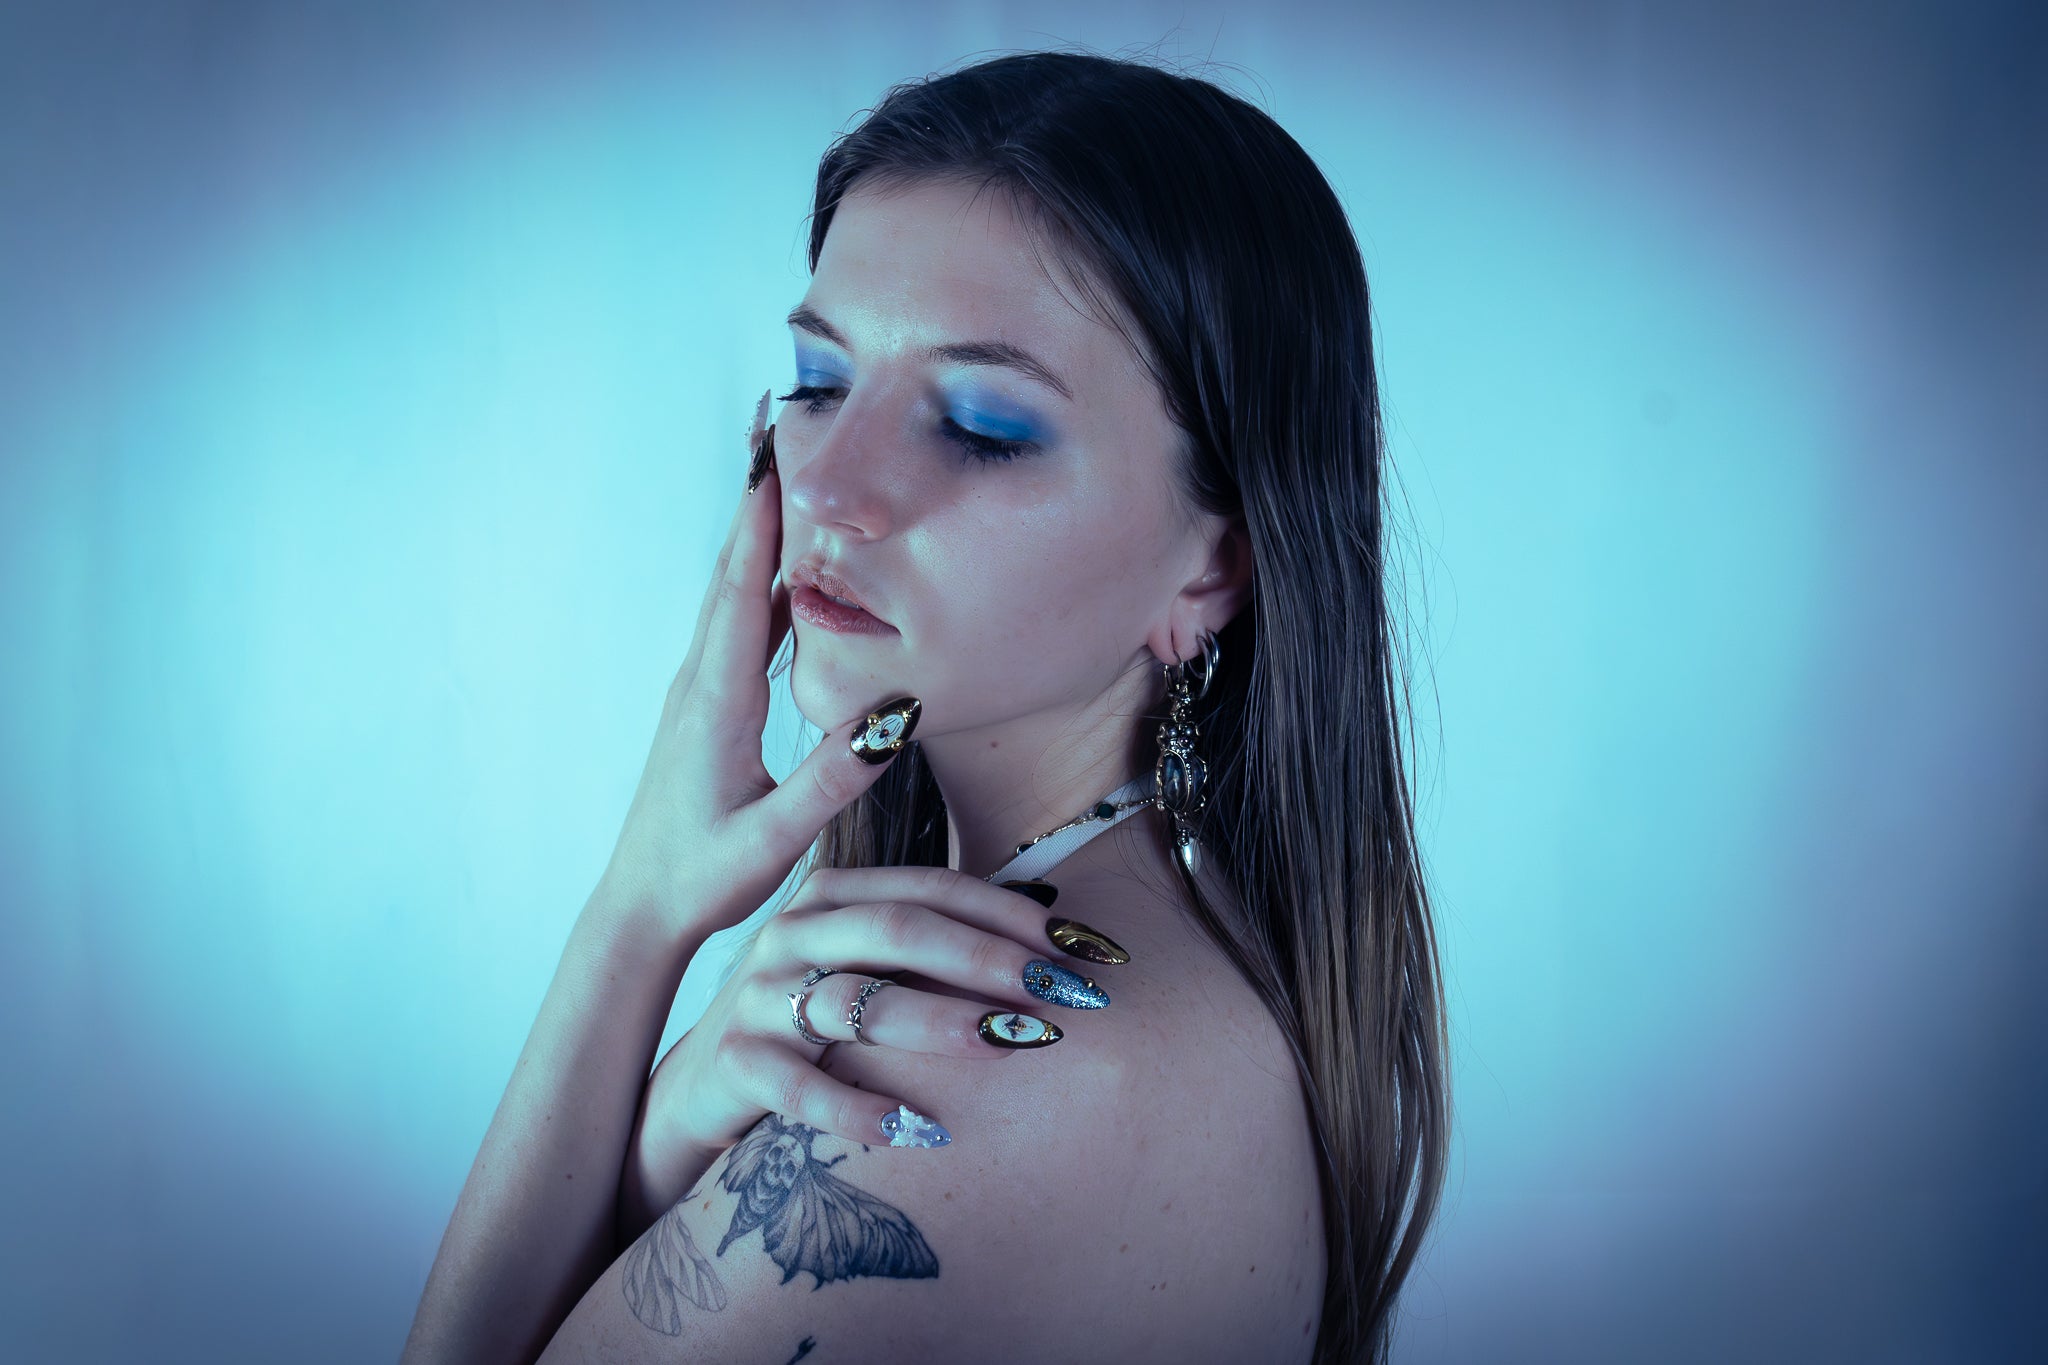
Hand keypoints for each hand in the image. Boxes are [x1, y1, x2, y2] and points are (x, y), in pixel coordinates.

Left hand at [595, 390, 913, 943]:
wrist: (642, 907)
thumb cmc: (704, 876)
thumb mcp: (773, 837)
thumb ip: (831, 781)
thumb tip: (891, 719)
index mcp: (716, 699)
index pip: (742, 590)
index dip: (759, 521)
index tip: (775, 452)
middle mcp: (701, 680)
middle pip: (734, 570)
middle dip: (758, 498)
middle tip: (779, 425)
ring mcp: (701, 690)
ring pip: (735, 593)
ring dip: (760, 532)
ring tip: (786, 473)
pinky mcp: (708, 706)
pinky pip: (740, 624)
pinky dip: (765, 580)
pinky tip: (792, 570)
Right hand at [641, 861, 1125, 1168]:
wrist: (704, 1085)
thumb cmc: (815, 1017)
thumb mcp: (867, 965)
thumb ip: (939, 945)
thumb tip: (1060, 935)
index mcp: (834, 894)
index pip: (934, 890)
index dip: (1013, 914)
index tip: (1087, 947)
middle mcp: (794, 931)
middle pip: (898, 931)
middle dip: (988, 959)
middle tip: (1061, 992)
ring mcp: (759, 996)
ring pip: (853, 1002)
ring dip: (936, 1022)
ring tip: (1007, 1044)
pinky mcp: (735, 1063)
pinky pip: (800, 1089)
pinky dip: (858, 1109)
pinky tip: (917, 1130)